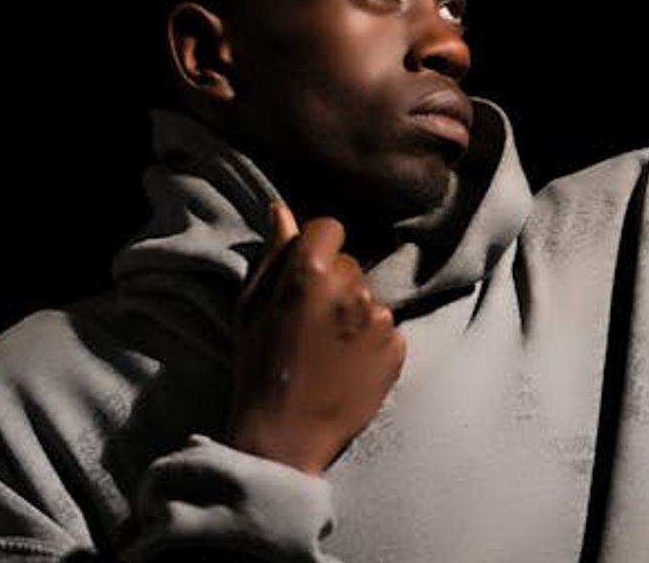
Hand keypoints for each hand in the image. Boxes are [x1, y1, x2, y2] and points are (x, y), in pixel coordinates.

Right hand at [226, 201, 406, 474]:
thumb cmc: (258, 369)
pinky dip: (372, 342)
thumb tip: (282, 210)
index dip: (315, 247)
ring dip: (353, 312)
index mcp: (309, 274)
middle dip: (332, 281)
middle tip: (310, 321)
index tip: (304, 274)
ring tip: (328, 349)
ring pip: (368, 296)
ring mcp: (379, 319)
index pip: (329, 228)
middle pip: (349, 263)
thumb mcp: (250, 308)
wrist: (284, 437)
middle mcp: (351, 289)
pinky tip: (347, 365)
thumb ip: (273, 255)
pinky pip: (386, 328)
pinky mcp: (398, 348)